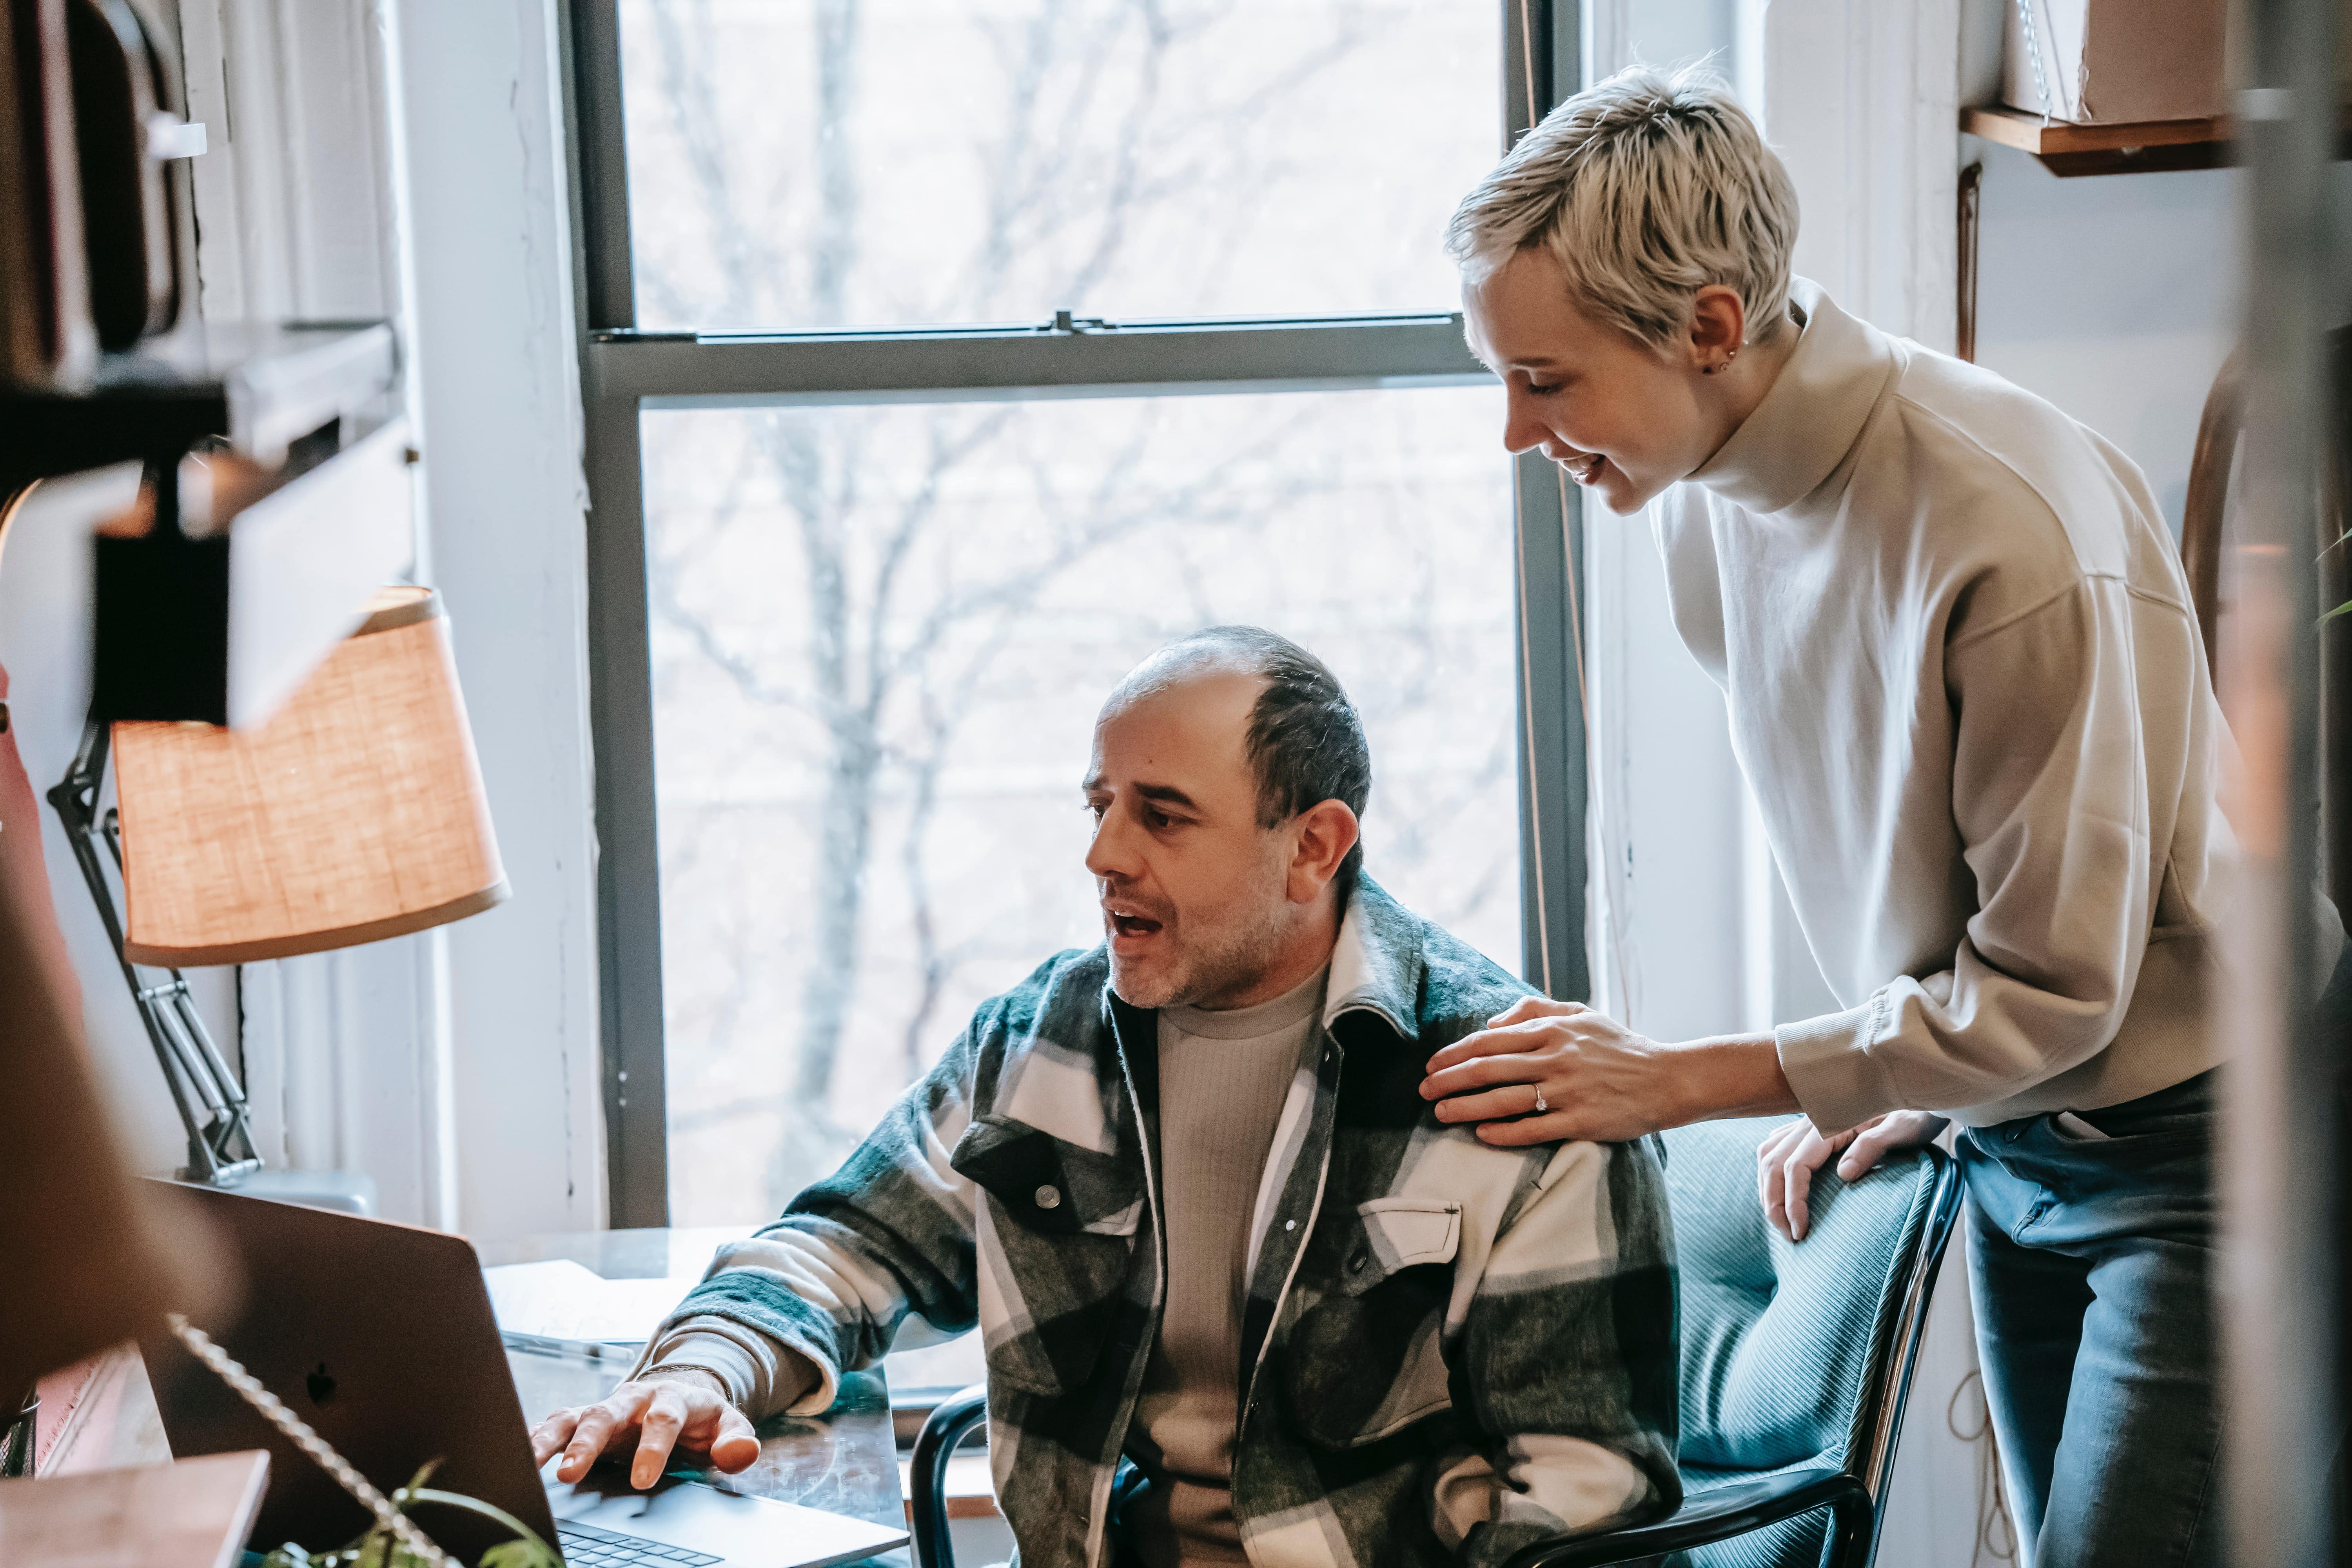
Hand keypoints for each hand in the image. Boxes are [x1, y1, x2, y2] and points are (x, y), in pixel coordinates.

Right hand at [530, 1371, 760, 1489]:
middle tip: (570, 1474)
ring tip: (529, 1464)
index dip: (653, 1448)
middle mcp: (633, 1400)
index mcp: (671, 1399)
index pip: (663, 1420)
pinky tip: (519, 1455)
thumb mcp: (727, 1425)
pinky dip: (536, 1437)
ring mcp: (605, 1408)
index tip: (643, 1480)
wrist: (680, 1397)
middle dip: (588, 1443)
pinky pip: (555, 1424)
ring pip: (574, 1417)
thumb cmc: (701, 1419)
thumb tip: (742, 1454)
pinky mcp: (583, 1419)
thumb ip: (736, 1440)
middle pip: (607, 1414)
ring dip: (550, 1439)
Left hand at [1419, 997, 1681, 1145]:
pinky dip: (1505, 1133)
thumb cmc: (1619, 1046)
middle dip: (1450, 1080)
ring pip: (1505, 1100)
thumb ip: (1535, 1009)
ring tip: (1440, 1113)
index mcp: (1552, 1030)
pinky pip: (1535, 1129)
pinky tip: (1482, 1135)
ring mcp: (1568, 1091)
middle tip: (1423, 1090)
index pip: (1490, 1040)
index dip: (1455, 1053)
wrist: (1667, 1078)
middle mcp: (1556, 1059)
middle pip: (1489, 1068)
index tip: (1432, 1064)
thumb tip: (1491, 1022)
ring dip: (1467, 1107)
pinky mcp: (1582, 1121)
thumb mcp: (1580, 1013)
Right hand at [1756, 1110, 1947, 1241]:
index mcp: (1829, 1122)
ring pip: (1769, 1154)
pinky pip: (1777, 1146)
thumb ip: (1871, 1147)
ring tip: (1780, 1218)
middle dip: (1773, 1202)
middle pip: (1773, 1162)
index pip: (1795, 1166)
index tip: (1799, 1231)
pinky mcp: (1812, 1124)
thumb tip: (1843, 1174)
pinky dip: (1771, 1170)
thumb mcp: (1902, 1130)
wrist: (1920, 1086)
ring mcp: (1809, 1121)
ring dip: (1767, 1188)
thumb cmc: (1916, 1111)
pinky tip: (1780, 1187)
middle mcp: (1812, 1120)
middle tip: (1786, 1234)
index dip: (1792, 1201)